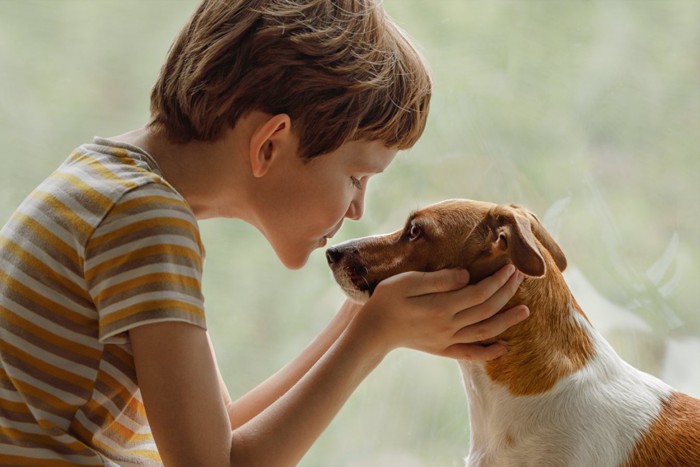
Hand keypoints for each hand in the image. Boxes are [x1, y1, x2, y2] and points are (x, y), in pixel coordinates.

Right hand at [352, 264, 528, 360]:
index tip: (510, 266)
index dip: (498, 279)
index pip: (480, 292)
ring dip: (507, 321)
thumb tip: (466, 275)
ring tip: (526, 311)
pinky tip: (503, 349)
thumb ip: (437, 279)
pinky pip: (470, 354)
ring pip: (485, 331)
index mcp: (442, 306)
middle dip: (507, 292)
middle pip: (486, 309)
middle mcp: (449, 325)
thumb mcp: (406, 281)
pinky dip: (489, 353)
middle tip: (521, 277)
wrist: (372, 332)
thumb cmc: (385, 300)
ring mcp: (447, 340)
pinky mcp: (442, 349)